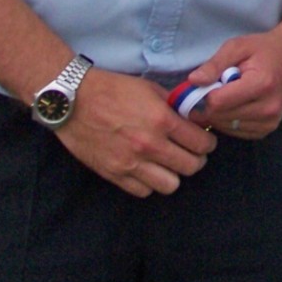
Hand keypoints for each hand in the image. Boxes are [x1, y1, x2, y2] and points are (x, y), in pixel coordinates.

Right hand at [55, 68, 214, 197]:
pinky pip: (143, 191)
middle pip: (191, 167)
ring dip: (174, 175)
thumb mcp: (151, 89)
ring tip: (170, 164)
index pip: (201, 143)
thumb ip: (174, 106)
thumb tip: (193, 116)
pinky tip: (149, 170)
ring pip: (170, 185)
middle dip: (196, 160)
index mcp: (162, 120)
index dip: (208, 143)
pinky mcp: (113, 175)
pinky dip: (150, 183)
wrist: (74, 101)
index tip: (205, 142)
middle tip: (192, 153)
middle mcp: (149, 145)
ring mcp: (130, 163)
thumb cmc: (114, 90)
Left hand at [187, 30, 281, 139]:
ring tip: (227, 95)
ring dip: (218, 114)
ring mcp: (270, 122)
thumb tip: (192, 82)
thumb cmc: (264, 49)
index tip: (205, 83)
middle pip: (219, 117)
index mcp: (261, 84)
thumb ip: (214, 64)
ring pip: (225, 127)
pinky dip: (228, 120)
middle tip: (214, 88)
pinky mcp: (268, 130)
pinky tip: (235, 105)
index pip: (218, 102)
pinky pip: (235, 132)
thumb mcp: (237, 46)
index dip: (204, 94)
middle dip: (209, 104)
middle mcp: (268, 108)